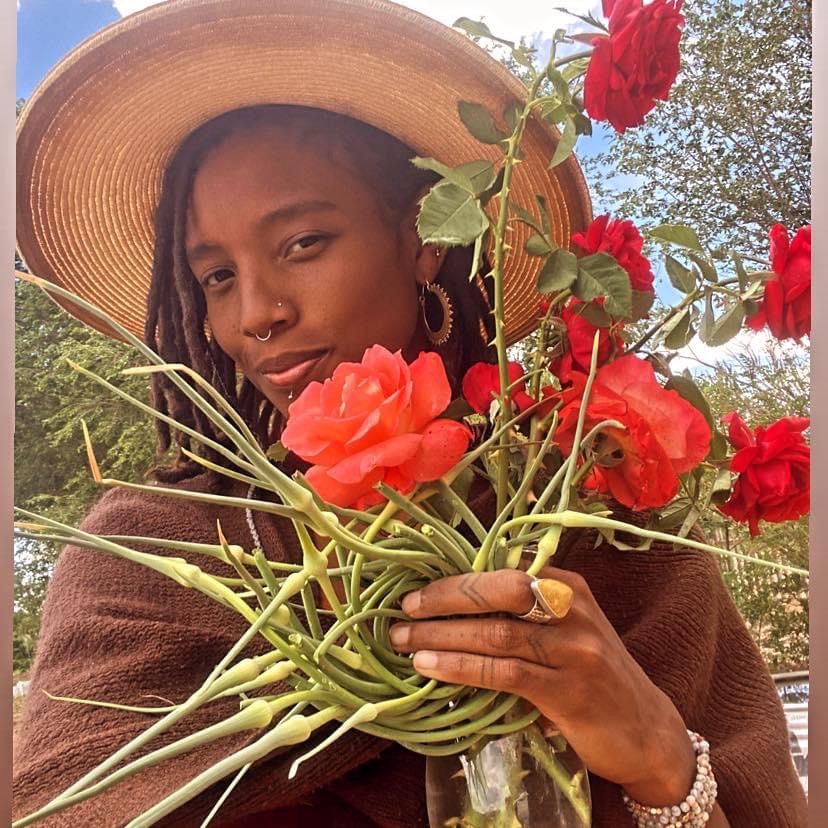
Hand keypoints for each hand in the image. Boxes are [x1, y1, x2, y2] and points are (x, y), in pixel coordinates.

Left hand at [389, 568, 695, 806]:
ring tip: (405, 641)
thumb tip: (450, 606)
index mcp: (567, 586)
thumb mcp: (565, 631)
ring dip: (442, 635)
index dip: (457, 577)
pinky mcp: (569, 691)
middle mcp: (572, 610)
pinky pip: (505, 672)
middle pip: (500, 590)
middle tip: (405, 609)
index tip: (419, 588)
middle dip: (446, 597)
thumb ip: (522, 614)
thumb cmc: (593, 676)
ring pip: (497, 632)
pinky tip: (432, 668)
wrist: (647, 731)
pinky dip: (462, 666)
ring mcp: (575, 650)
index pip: (504, 569)